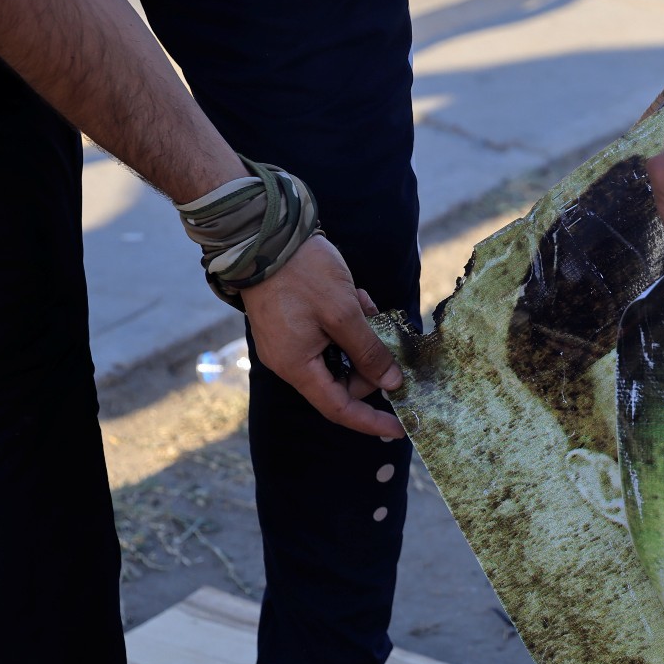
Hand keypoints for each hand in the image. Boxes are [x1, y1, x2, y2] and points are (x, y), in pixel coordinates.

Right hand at [240, 235, 405, 438]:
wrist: (263, 235)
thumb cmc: (302, 275)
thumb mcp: (345, 314)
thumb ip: (369, 352)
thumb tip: (391, 383)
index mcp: (297, 366)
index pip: (338, 408)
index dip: (370, 421)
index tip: (400, 428)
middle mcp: (289, 360)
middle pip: (342, 381)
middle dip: (369, 361)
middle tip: (383, 334)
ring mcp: (289, 342)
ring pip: (339, 354)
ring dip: (360, 334)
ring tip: (364, 304)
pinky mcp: (292, 324)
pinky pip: (328, 335)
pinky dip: (347, 321)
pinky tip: (354, 296)